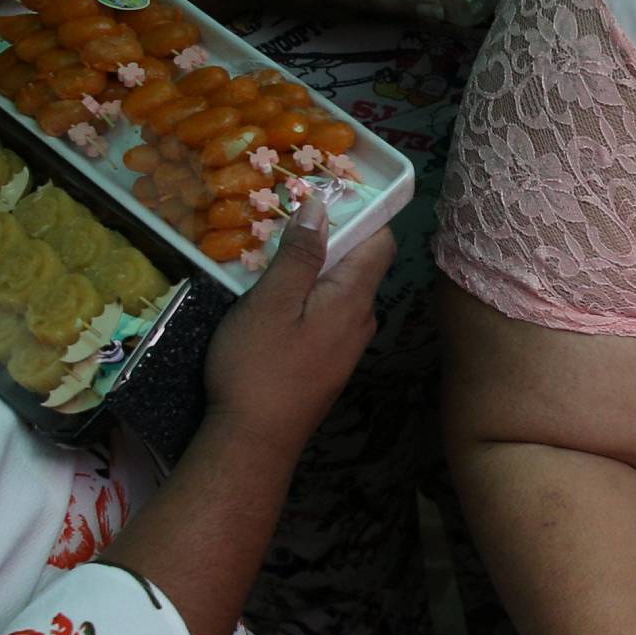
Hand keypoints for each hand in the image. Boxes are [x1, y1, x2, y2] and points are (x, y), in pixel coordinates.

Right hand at [203, 197, 392, 456]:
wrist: (253, 442)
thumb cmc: (258, 367)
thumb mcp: (271, 302)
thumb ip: (299, 255)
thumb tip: (321, 207)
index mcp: (354, 299)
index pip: (381, 242)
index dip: (363, 213)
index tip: (328, 192)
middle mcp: (362, 321)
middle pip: (360, 265)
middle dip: (332, 238)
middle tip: (288, 218)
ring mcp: (347, 347)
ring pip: (341, 292)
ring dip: (315, 270)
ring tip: (275, 254)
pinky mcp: (329, 365)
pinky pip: (328, 316)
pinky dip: (309, 298)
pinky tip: (276, 299)